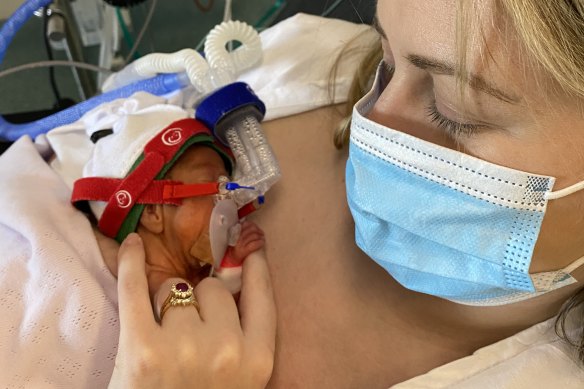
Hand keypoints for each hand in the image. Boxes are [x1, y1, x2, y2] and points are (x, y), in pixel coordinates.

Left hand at [108, 233, 275, 388]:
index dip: (255, 265)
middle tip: (186, 330)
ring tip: (160, 337)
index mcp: (257, 361)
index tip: (250, 244)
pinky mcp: (142, 349)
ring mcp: (185, 348)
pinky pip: (135, 287)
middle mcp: (227, 350)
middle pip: (214, 289)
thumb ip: (244, 337)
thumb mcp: (239, 380)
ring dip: (167, 302)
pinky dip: (129, 262)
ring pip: (177, 288)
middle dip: (200, 300)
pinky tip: (130, 246)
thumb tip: (235, 275)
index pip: (262, 296)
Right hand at [222, 220, 264, 266]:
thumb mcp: (237, 236)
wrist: (232, 259)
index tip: (256, 227)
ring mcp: (239, 244)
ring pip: (253, 236)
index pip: (245, 224)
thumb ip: (242, 230)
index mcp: (235, 231)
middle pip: (251, 229)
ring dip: (260, 237)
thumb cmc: (237, 247)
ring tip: (262, 238)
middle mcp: (236, 237)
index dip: (253, 225)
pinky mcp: (243, 251)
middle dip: (258, 230)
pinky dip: (259, 243)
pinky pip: (253, 244)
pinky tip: (262, 243)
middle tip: (262, 234)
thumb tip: (252, 224)